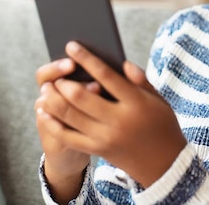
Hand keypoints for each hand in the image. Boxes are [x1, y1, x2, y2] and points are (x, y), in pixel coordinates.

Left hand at [36, 41, 186, 188]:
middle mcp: (119, 120)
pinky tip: (44, 112)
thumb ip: (140, 80)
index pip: (107, 76)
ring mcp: (106, 137)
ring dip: (54, 100)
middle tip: (57, 72)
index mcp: (136, 102)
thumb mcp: (158, 99)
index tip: (72, 45)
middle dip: (64, 82)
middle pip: (82, 97)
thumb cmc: (162, 124)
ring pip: (70, 116)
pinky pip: (68, 136)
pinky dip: (52, 123)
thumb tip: (122, 62)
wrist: (164, 163)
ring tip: (47, 88)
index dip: (87, 59)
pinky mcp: (97, 150)